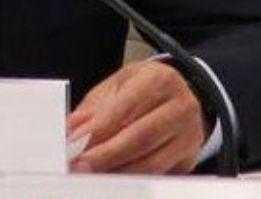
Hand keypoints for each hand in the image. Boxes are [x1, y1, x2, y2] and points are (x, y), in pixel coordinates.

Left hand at [66, 59, 208, 173]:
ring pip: (151, 162)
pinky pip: (157, 175)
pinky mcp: (189, 159)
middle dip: (106, 154)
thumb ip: (93, 109)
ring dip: (116, 172)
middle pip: (141, 137)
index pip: (127, 106)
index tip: (76, 143)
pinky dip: (130, 179)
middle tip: (79, 165)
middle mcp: (181, 106)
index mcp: (160, 79)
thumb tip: (70, 130)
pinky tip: (111, 178)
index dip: (100, 128)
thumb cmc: (142, 91)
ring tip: (91, 174)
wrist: (177, 97)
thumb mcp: (116, 87)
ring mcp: (189, 135)